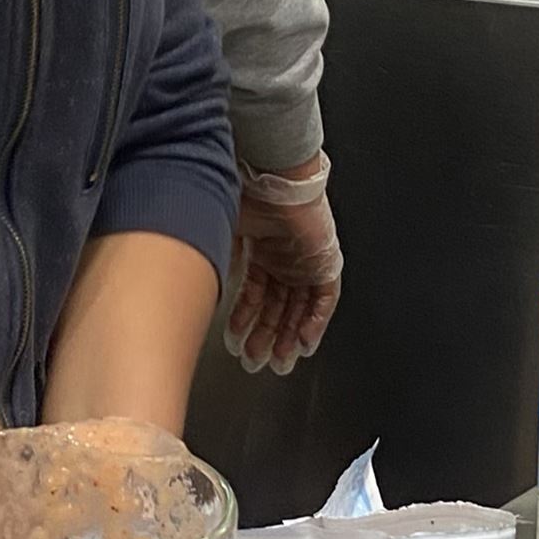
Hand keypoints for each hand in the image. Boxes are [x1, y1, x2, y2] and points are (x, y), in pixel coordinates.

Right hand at [222, 154, 343, 375]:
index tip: (237, 342)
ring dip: (287, 335)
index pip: (256, 294)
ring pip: (300, 308)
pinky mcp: (325, 262)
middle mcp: (285, 258)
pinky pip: (324, 300)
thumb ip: (222, 263)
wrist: (275, 177)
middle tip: (257, 361)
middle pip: (278, 306)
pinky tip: (303, 342)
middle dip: (266, 335)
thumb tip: (213, 290)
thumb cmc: (247, 196)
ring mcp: (306, 261)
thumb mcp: (224, 235)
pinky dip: (314, 322)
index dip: (246, 319)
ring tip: (278, 360)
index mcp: (262, 250)